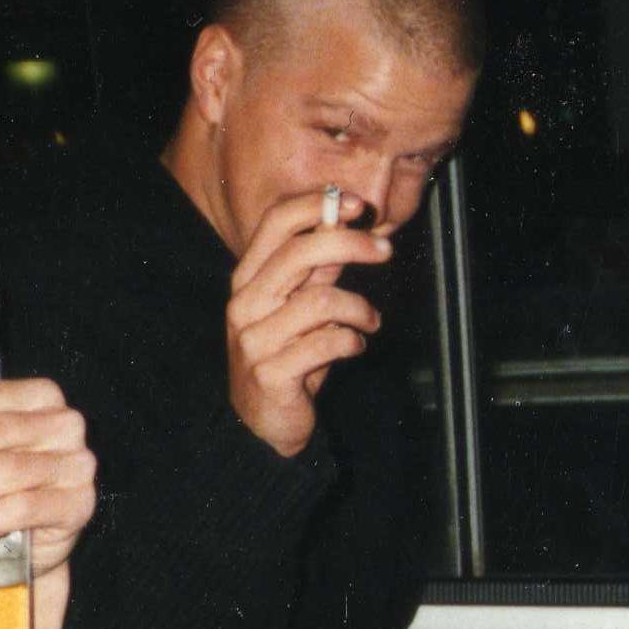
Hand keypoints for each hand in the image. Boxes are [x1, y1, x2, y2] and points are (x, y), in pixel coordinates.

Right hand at [223, 189, 388, 456]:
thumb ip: (316, 268)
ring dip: (359, 308)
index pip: (275, 223)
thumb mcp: (299, 306)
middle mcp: (244, 304)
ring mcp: (254, 340)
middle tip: (385, 251)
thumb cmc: (284, 357)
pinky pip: (327, 342)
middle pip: (299, 252)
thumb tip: (343, 220)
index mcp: (247, 279)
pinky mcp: (271, 373)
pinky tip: (355, 347)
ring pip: (321, 300)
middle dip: (351, 244)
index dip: (315, 205)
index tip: (354, 205)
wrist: (259, 423)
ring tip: (370, 321)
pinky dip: (352, 341)